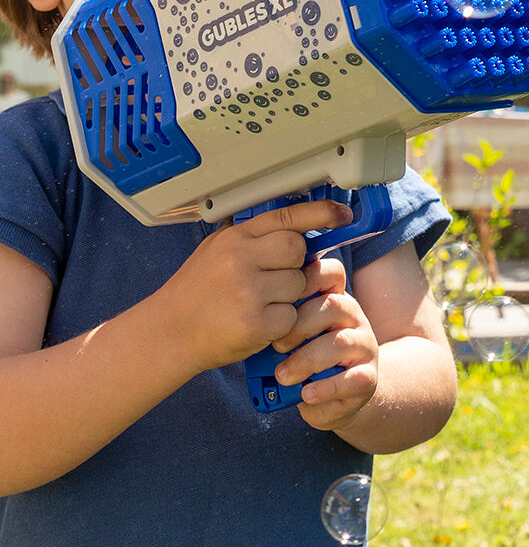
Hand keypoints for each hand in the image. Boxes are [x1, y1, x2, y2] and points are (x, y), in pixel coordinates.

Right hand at [155, 199, 353, 375]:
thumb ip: (253, 237)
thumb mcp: (217, 249)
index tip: (342, 214)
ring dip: (287, 297)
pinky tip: (257, 323)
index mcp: (235, 238)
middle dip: (293, 265)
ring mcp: (248, 292)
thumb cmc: (195, 291)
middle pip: (299, 250)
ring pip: (298, 285)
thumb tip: (297, 224)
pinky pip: (291, 317)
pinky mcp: (255, 324)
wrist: (167, 333)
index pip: (287, 217)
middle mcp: (241, 259)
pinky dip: (281, 324)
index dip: (321, 213)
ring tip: (258, 303)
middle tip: (272, 279)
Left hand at [271, 257, 380, 432]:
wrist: (337, 398)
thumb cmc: (307, 362)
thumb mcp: (295, 339)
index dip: (308, 279)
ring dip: (306, 360)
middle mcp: (354, 318)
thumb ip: (284, 327)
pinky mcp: (368, 377)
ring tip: (283, 376)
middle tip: (276, 346)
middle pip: (333, 306)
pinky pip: (352, 379)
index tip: (280, 299)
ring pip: (340, 342)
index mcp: (336, 301)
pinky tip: (306, 394)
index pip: (332, 273)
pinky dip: (325, 387)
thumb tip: (256, 324)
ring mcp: (365, 347)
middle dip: (299, 325)